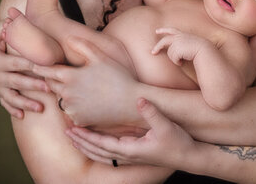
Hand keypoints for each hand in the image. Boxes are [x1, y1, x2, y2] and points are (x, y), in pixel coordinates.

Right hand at [0, 19, 48, 118]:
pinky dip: (12, 110)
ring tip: (41, 108)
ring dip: (26, 103)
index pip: (17, 63)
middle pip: (17, 82)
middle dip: (33, 85)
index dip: (31, 64)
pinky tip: (23, 116)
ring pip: (12, 97)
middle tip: (48, 88)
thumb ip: (4, 25)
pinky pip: (5, 103)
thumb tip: (13, 19)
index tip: (45, 67)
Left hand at [31, 36, 142, 126]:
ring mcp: (72, 108)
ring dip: (65, 94)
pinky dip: (76, 107)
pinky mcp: (78, 120)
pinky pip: (71, 112)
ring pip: (61, 99)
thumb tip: (68, 38)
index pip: (46, 71)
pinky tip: (89, 102)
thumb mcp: (101, 57)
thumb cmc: (118, 77)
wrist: (130, 102)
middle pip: (51, 85)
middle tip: (62, 74)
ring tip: (82, 89)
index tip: (31, 64)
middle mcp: (67, 93)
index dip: (39, 67)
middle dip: (53, 80)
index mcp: (70, 76)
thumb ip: (83, 45)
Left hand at [66, 98, 197, 169]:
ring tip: (75, 138)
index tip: (73, 130)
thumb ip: (151, 113)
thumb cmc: (178, 142)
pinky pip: (110, 153)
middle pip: (98, 151)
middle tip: (66, 133)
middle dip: (81, 143)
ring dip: (87, 147)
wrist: (189, 157)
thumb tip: (140, 99)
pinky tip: (95, 142)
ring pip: (102, 154)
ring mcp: (131, 156)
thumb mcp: (165, 126)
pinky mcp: (135, 154)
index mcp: (131, 150)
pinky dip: (98, 148)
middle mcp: (128, 155)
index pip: (103, 144)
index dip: (87, 138)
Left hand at [151, 27, 207, 64]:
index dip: (164, 30)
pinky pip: (172, 57)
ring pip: (170, 53)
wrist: (205, 51)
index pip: (172, 30)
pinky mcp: (176, 48)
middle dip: (157, 47)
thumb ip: (184, 44)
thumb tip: (175, 51)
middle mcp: (179, 36)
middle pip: (164, 41)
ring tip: (183, 60)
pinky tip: (183, 62)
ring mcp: (177, 42)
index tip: (157, 31)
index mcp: (183, 34)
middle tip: (153, 52)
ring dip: (175, 59)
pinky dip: (177, 61)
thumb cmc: (201, 51)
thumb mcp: (192, 45)